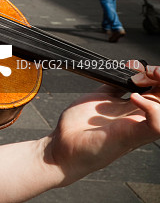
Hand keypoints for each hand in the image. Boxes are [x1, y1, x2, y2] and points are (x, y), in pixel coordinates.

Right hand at [43, 64, 159, 184]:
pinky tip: (123, 68)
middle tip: (147, 72)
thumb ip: (149, 124)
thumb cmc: (98, 150)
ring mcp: (119, 104)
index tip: (155, 77)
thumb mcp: (129, 139)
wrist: (68, 148)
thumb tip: (148, 101)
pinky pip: (116, 80)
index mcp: (147, 123)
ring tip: (134, 70)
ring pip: (140, 84)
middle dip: (156, 77)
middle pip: (157, 91)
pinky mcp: (102, 96)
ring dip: (141, 73)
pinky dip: (121, 71)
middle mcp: (136, 113)